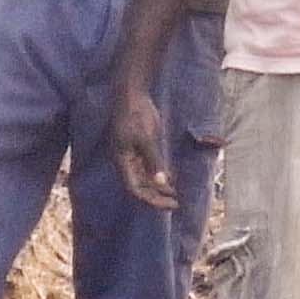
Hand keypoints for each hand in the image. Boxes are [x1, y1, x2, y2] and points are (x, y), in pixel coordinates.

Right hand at [116, 83, 177, 211]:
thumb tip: (162, 182)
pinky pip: (150, 167)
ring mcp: (134, 155)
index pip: (135, 189)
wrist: (133, 94)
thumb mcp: (147, 139)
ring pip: (146, 179)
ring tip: (175, 195)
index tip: (169, 204)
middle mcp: (127, 162)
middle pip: (141, 187)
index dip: (151, 199)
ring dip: (159, 188)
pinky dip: (160, 175)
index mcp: (123, 161)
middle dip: (157, 197)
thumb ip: (154, 161)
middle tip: (175, 203)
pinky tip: (172, 179)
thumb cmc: (136, 115)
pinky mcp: (142, 147)